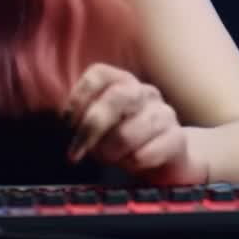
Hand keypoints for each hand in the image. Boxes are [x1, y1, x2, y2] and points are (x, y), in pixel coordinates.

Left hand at [64, 63, 207, 184]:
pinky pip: (146, 154)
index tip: (67, 123)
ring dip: (111, 153)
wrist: (172, 160)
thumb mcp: (102, 127)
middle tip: (78, 152)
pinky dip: (132, 164)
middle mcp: (145, 93)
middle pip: (116, 97)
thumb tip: (61, 123)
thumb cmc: (127, 141)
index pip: (99, 74)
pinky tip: (134, 163)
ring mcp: (164, 114)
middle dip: (91, 129)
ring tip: (112, 159)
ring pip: (128, 132)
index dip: (78, 97)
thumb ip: (82, 119)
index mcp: (123, 83)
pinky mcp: (177, 139)